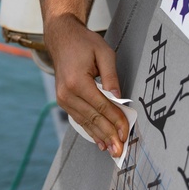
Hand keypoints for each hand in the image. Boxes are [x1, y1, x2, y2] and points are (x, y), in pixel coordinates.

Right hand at [44, 14, 129, 156]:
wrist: (62, 38)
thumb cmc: (84, 43)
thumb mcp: (104, 53)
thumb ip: (112, 77)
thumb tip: (119, 98)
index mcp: (77, 81)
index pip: (101, 106)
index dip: (116, 120)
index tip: (127, 131)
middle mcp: (67, 93)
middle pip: (93, 119)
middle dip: (109, 135)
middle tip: (120, 150)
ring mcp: (63, 99)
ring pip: (85, 122)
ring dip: (100, 137)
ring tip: (112, 151)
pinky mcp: (63, 101)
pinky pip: (79, 119)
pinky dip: (90, 131)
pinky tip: (99, 141)